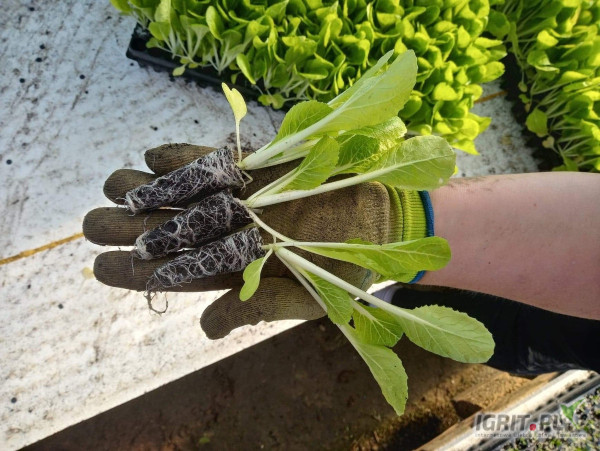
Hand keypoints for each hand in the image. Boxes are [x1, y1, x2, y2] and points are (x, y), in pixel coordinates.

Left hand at [83, 144, 419, 337]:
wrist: (382, 218)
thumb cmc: (346, 266)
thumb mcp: (305, 298)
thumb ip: (256, 308)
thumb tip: (207, 328)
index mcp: (234, 270)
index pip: (175, 273)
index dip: (138, 272)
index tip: (100, 267)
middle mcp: (228, 233)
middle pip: (170, 232)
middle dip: (130, 228)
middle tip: (90, 223)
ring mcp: (238, 198)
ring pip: (182, 194)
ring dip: (146, 188)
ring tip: (112, 185)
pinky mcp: (253, 167)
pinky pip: (211, 160)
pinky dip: (182, 157)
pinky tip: (151, 156)